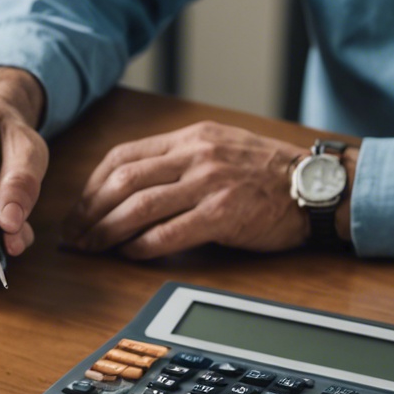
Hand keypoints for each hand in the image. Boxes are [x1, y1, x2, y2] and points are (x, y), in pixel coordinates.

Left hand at [63, 121, 343, 258]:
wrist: (319, 185)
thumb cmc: (268, 172)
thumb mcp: (220, 147)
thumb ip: (178, 160)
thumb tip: (130, 187)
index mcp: (190, 138)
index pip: (122, 157)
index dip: (91, 186)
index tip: (78, 209)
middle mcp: (196, 156)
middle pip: (123, 183)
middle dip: (89, 212)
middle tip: (74, 236)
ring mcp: (209, 184)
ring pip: (138, 207)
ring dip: (107, 232)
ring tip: (92, 248)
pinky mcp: (223, 214)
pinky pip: (168, 233)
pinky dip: (141, 246)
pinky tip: (128, 255)